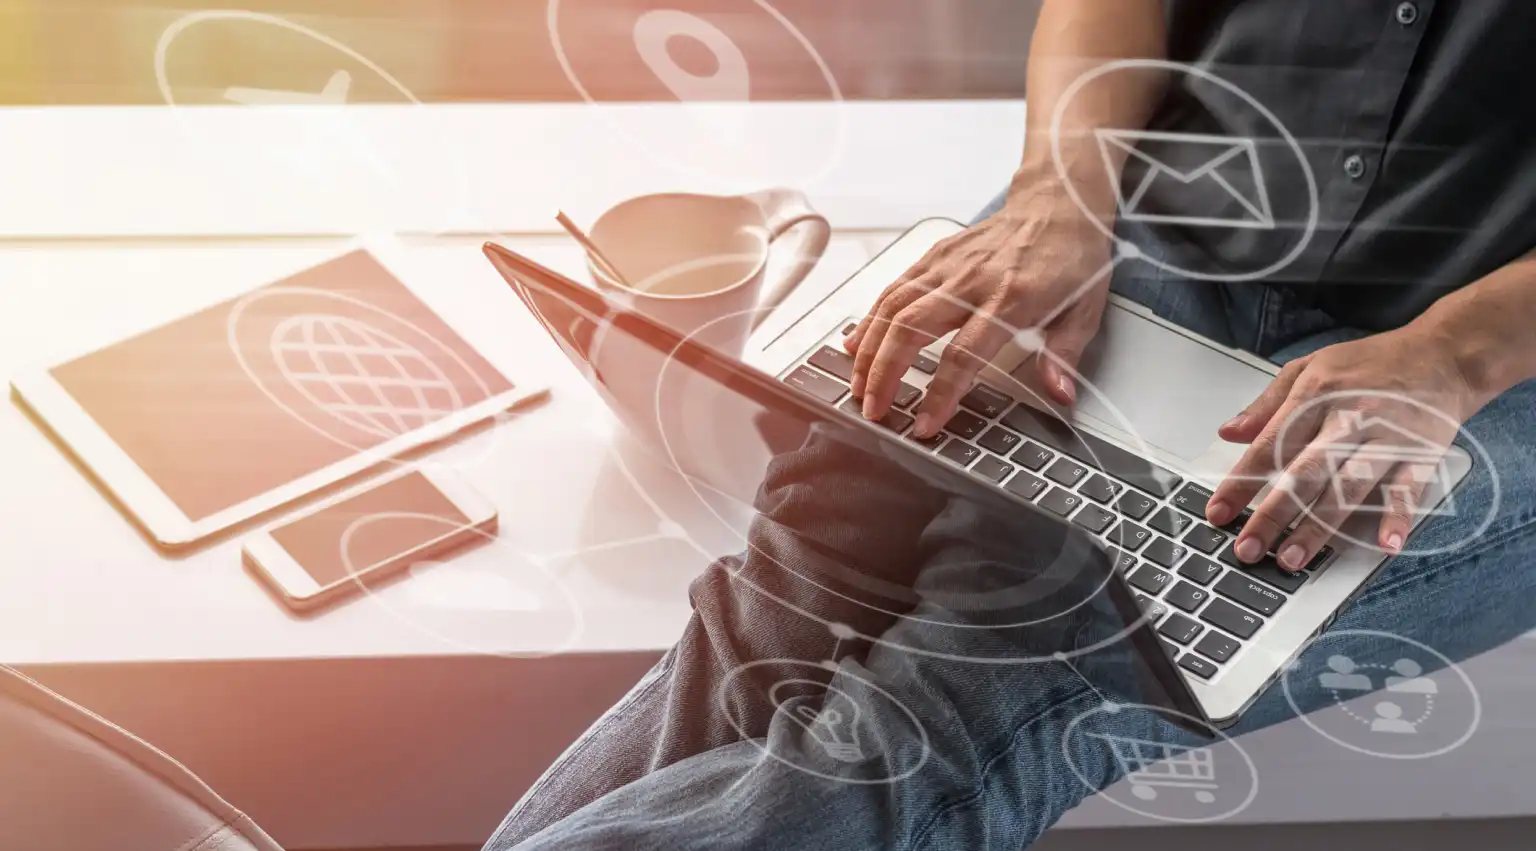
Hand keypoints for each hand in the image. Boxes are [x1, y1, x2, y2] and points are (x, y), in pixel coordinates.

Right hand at [843, 170, 1114, 436]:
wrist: (1057, 203)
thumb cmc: (1070, 259)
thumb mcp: (1085, 310)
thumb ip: (1064, 355)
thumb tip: (1061, 395)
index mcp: (1011, 299)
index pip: (964, 354)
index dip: (940, 393)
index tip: (925, 423)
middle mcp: (972, 280)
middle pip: (911, 329)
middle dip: (885, 372)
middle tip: (872, 409)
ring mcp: (948, 265)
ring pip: (893, 307)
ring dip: (868, 349)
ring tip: (856, 384)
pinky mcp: (935, 255)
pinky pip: (894, 288)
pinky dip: (870, 317)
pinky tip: (856, 343)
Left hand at [1206, 325, 1485, 570]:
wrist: (1443, 354)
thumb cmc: (1370, 363)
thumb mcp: (1309, 368)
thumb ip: (1267, 404)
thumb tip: (1229, 432)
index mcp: (1313, 396)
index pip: (1268, 446)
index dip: (1240, 483)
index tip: (1217, 513)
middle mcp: (1348, 418)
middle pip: (1304, 473)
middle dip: (1272, 514)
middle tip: (1248, 548)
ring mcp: (1386, 438)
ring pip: (1348, 487)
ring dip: (1320, 526)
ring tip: (1294, 559)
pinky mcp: (1421, 453)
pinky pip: (1408, 489)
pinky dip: (1397, 517)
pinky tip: (1384, 545)